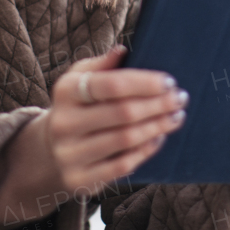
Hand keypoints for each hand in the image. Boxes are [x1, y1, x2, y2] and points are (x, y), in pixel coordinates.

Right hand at [45, 45, 188, 192]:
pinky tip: (159, 138)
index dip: (145, 83)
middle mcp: (64, 123)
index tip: (169, 82)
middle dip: (158, 105)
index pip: (112, 84)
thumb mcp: (79, 80)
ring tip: (176, 117)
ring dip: (157, 127)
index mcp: (66, 91)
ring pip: (126, 139)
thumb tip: (123, 50)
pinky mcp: (79, 179)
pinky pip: (123, 165)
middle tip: (180, 99)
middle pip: (123, 113)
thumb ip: (101, 65)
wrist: (49, 151)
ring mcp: (70, 154)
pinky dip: (146, 150)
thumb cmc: (76, 107)